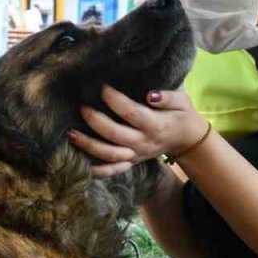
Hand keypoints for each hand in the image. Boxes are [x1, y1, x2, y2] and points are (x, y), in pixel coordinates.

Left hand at [69, 85, 208, 176]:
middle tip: (82, 107)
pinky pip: (113, 170)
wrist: (187, 139)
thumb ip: (167, 97)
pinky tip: (81, 164)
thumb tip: (151, 95)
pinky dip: (97, 170)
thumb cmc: (181, 114)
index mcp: (156, 125)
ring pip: (109, 154)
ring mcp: (136, 154)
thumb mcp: (182, 101)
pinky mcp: (131, 161)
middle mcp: (144, 142)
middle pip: (115, 134)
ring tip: (71, 133)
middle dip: (96, 121)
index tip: (102, 87)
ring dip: (88, 145)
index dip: (115, 100)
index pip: (132, 113)